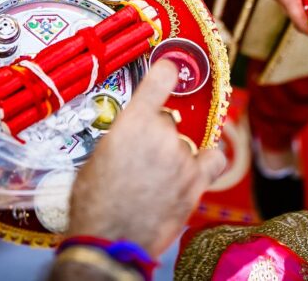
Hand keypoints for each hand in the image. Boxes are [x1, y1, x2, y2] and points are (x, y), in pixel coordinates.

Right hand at [67, 61, 226, 256]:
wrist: (110, 239)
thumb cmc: (94, 203)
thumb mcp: (97, 159)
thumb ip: (121, 139)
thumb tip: (130, 140)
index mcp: (132, 122)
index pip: (160, 79)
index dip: (167, 71)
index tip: (170, 68)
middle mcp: (161, 133)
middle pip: (167, 121)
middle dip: (156, 135)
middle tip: (141, 158)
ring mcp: (182, 157)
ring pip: (183, 144)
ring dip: (174, 155)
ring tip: (157, 179)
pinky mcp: (196, 182)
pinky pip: (213, 159)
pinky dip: (206, 162)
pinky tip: (196, 168)